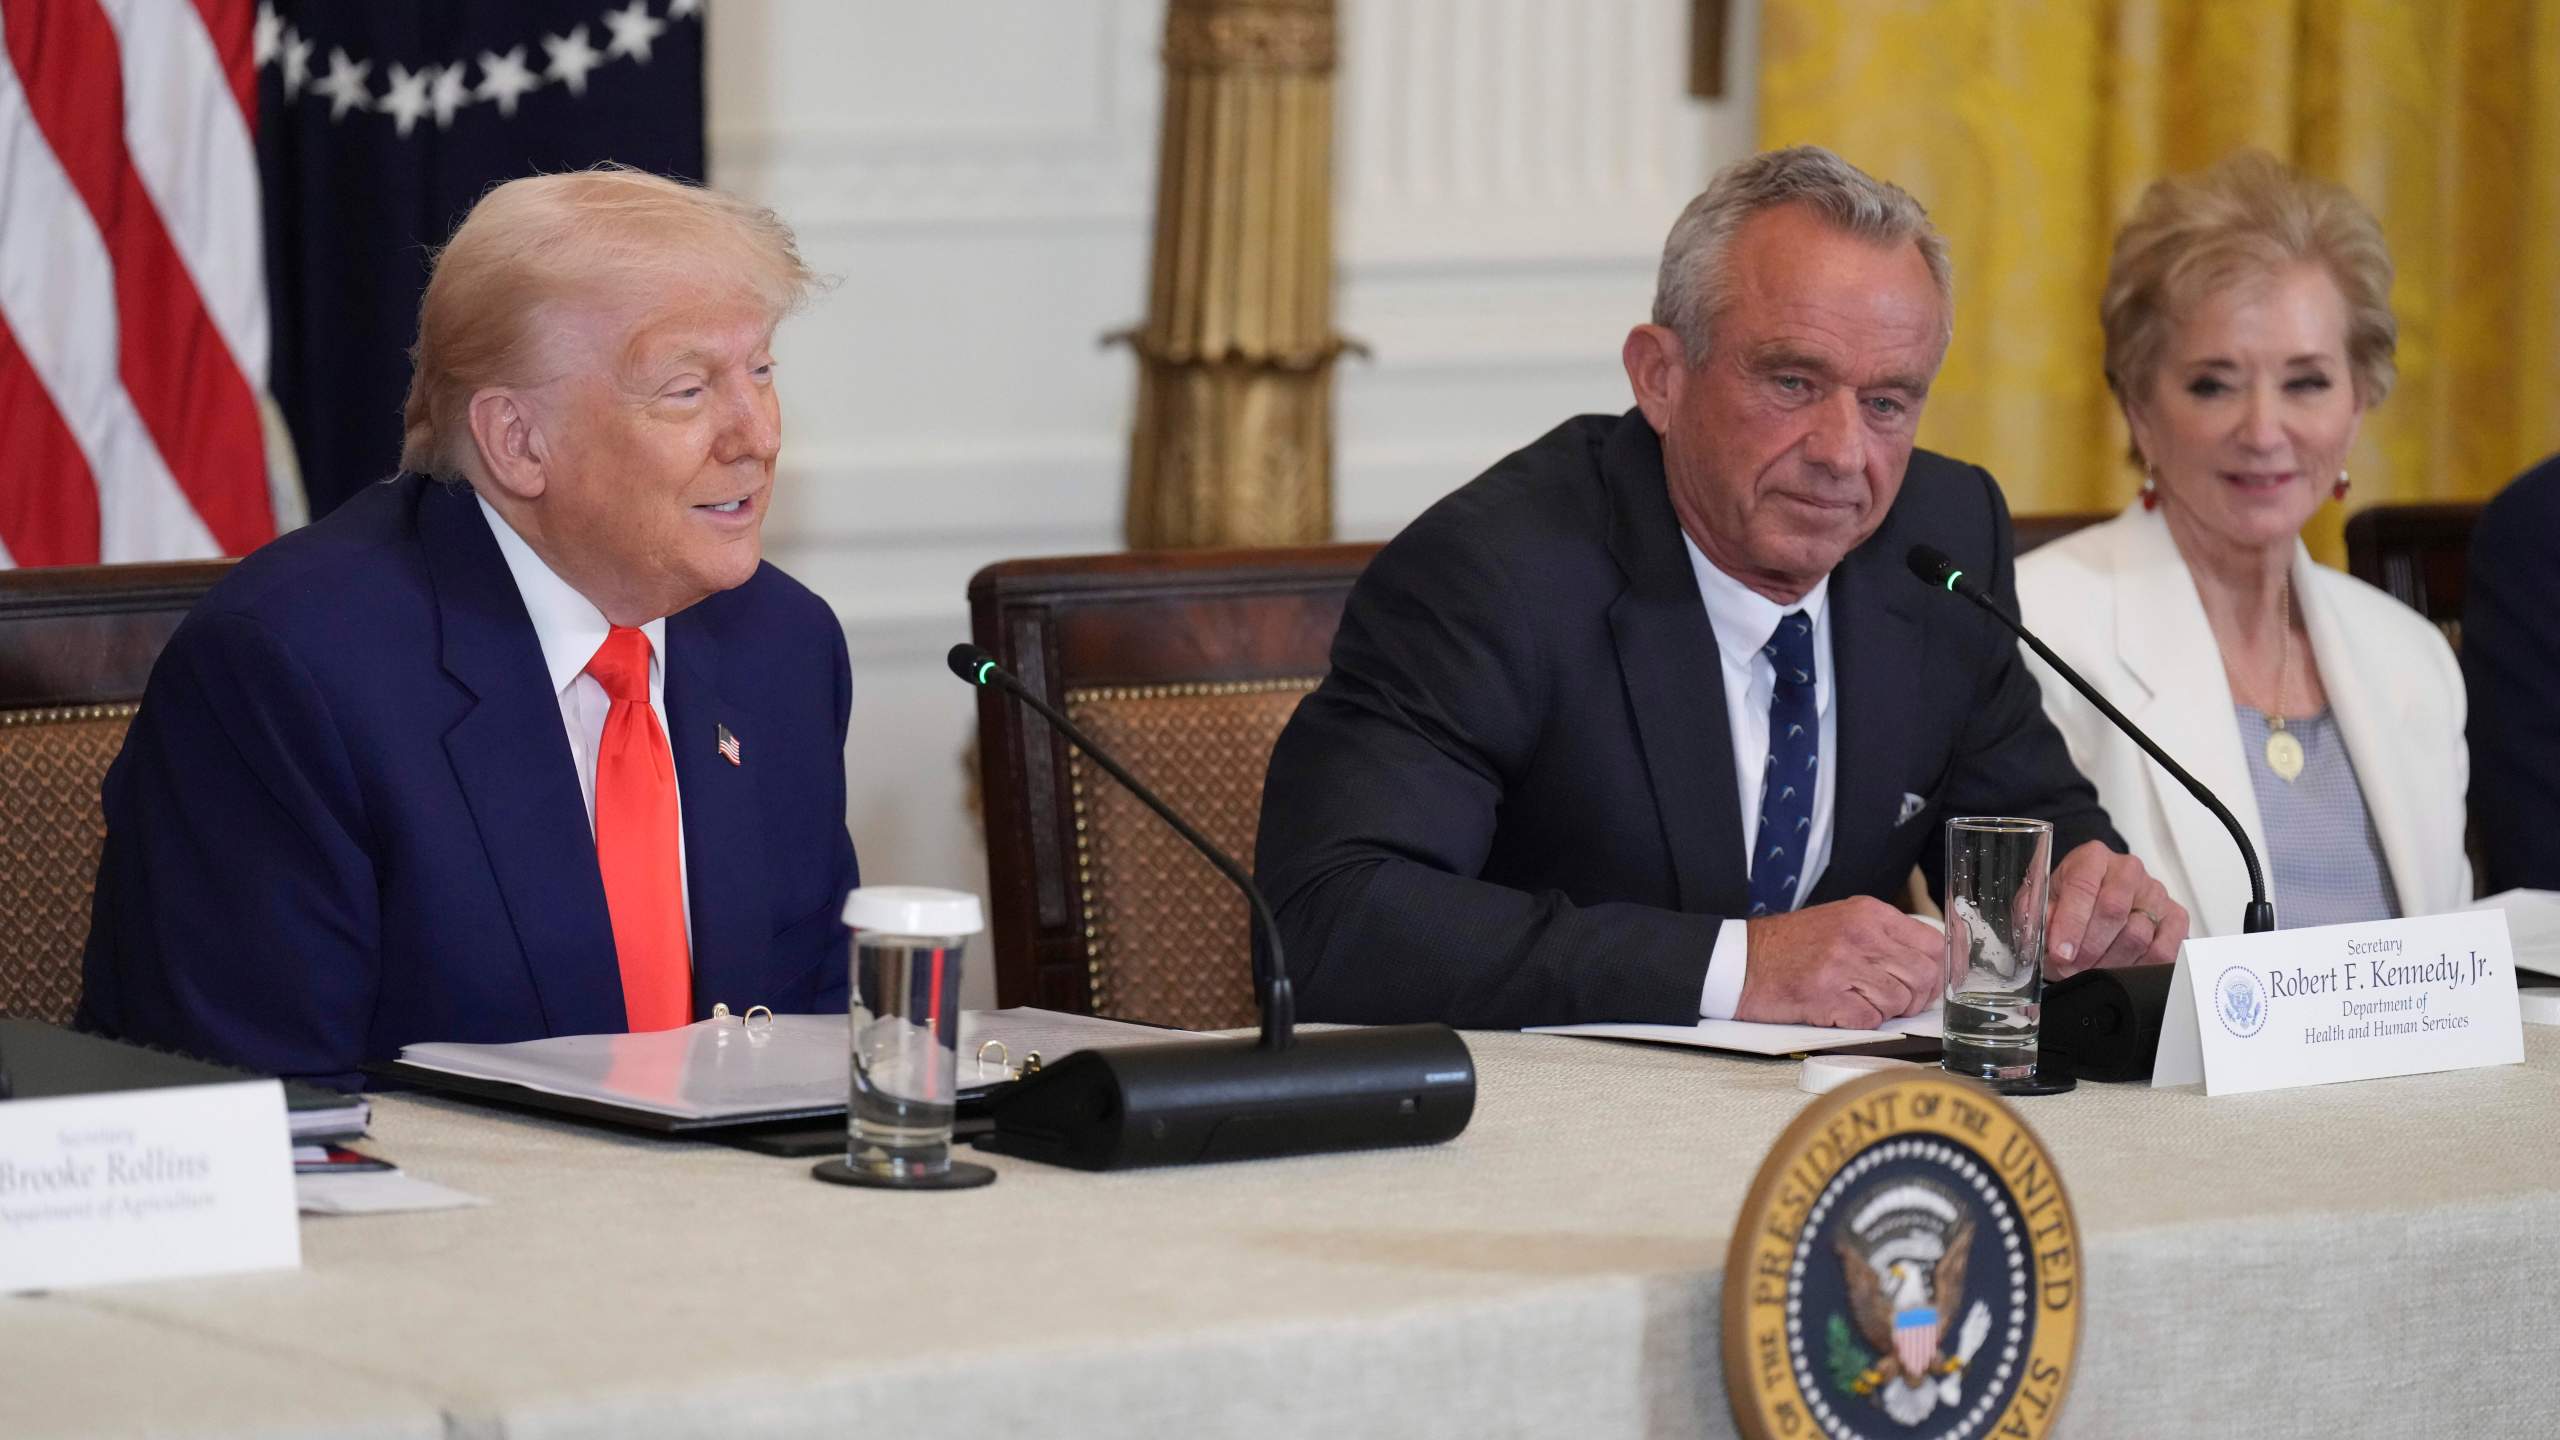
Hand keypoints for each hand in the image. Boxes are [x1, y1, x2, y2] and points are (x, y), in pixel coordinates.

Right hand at [1737, 897, 1944, 1028]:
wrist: (1742, 961)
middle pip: (1923, 976)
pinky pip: (1871, 1021)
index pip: (1933, 944)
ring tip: (1857, 1001)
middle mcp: (1860, 935)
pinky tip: (1840, 1009)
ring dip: (1884, 1011)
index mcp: (1869, 913)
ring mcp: (1843, 965)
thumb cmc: (1791, 946)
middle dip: (1915, 998)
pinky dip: (1860, 1022)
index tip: (1930, 985)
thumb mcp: (1843, 922)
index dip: (1938, 972)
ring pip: (1899, 1001)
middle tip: (1894, 1002)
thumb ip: (1884, 937)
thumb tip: (1930, 964)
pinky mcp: (1827, 996)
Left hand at [2043, 840, 2187, 976]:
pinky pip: (2165, 950)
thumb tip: (2042, 935)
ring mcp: (2155, 893)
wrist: (2094, 899)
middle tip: (2071, 967)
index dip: (2071, 924)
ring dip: (2110, 962)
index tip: (2061, 952)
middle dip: (2088, 947)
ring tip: (2090, 969)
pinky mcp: (2175, 917)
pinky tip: (2120, 969)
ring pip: (2138, 934)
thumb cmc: (2068, 899)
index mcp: (2092, 857)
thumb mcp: (2043, 900)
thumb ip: (2038, 914)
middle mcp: (2128, 870)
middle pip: (2113, 911)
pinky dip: (2141, 967)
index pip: (2083, 887)